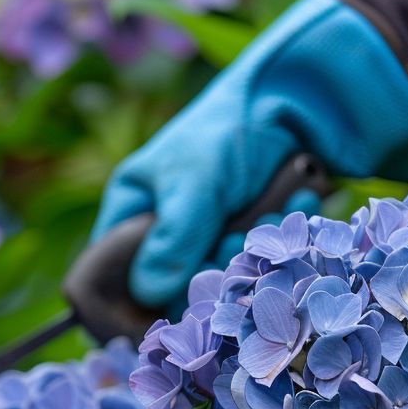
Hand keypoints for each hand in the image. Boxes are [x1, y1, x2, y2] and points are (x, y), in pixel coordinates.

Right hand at [92, 0, 407, 307]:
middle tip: (233, 241)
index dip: (131, 300)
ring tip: (270, 216)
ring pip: (217, 285)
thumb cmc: (228, 131)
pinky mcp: (246, 246)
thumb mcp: (194, 181)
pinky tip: (291, 212)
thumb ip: (173, 237)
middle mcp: (163, 235)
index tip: (170, 305)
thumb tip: (150, 294)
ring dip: (247, 258)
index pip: (109, 279)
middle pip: (170, 291)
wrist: (299, 103)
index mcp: (130, 213)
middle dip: (208, 273)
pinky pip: (255, 271)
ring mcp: (206, 243)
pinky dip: (276, 247)